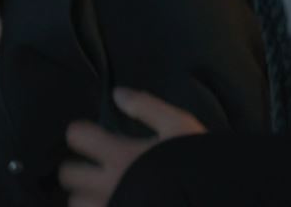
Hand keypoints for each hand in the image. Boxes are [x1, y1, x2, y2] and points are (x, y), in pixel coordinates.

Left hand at [58, 87, 205, 206]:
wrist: (223, 201)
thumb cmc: (201, 165)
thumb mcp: (180, 127)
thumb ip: (147, 107)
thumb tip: (118, 94)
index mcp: (120, 155)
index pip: (77, 136)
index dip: (81, 134)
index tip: (90, 137)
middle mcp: (109, 184)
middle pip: (68, 175)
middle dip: (76, 171)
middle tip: (91, 171)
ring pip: (77, 204)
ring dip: (85, 200)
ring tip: (100, 197)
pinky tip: (115, 205)